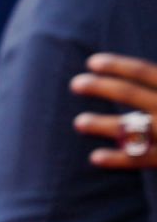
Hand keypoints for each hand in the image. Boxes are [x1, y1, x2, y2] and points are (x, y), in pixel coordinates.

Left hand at [70, 53, 156, 169]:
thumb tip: (140, 71)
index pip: (146, 72)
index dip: (118, 65)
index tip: (92, 62)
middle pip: (133, 95)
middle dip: (102, 88)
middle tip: (75, 83)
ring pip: (135, 128)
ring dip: (104, 125)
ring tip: (79, 122)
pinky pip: (144, 159)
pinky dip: (120, 159)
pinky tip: (95, 158)